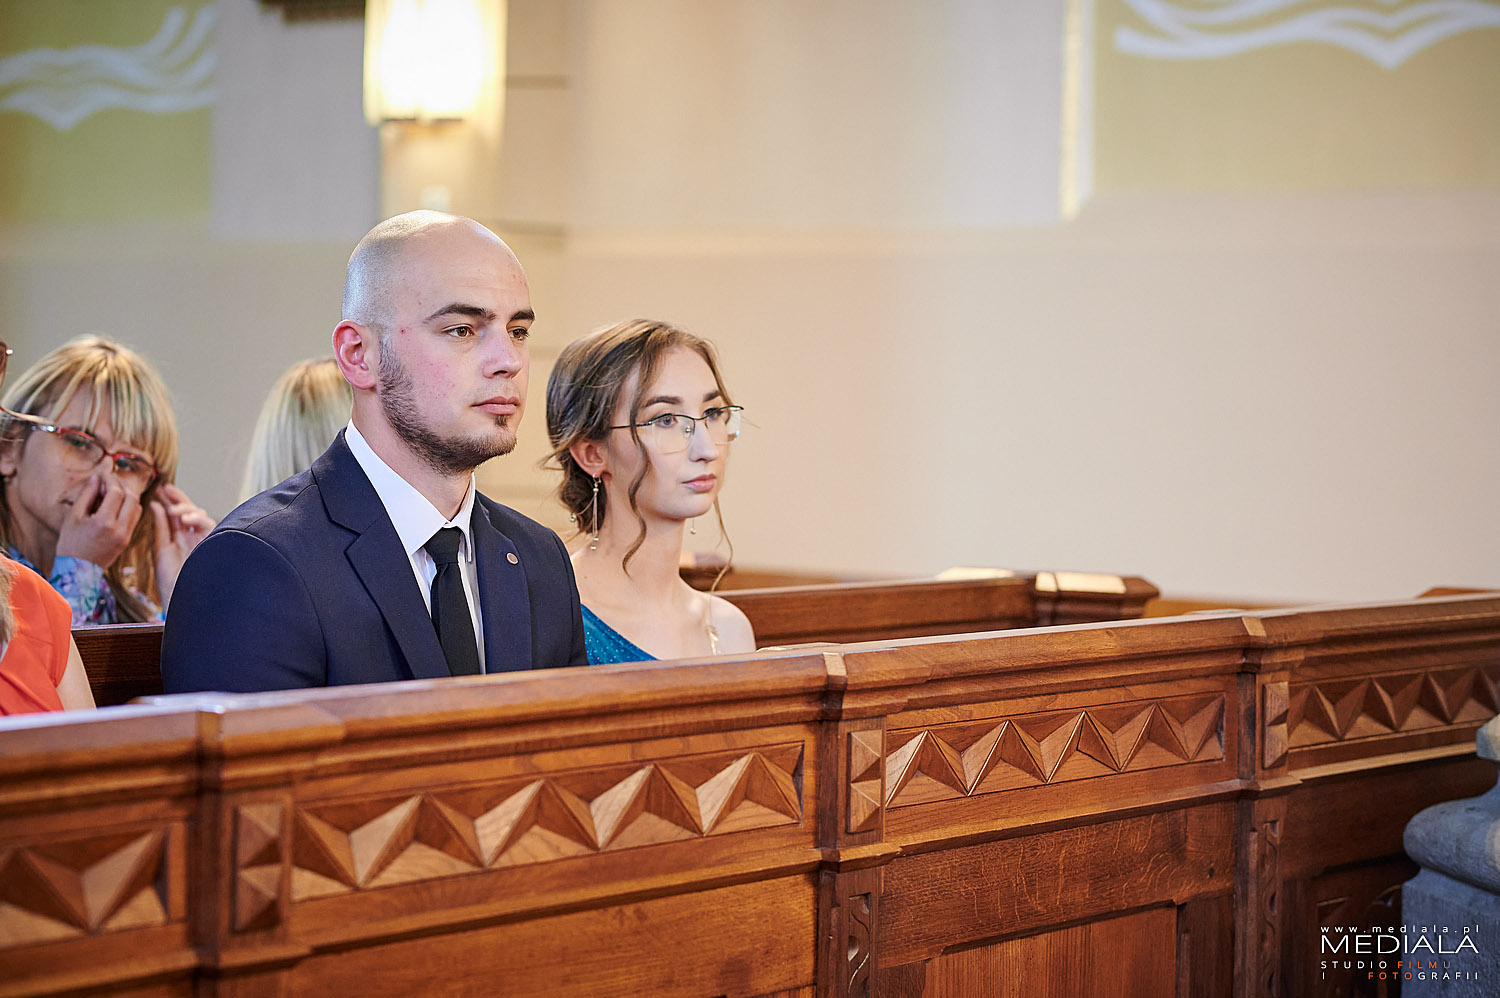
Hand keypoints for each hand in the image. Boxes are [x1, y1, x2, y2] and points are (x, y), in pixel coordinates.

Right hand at [54, 474, 141, 569]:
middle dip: (122, 486)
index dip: (111, 480)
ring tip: (113, 492)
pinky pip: (135, 518)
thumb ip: (87, 495)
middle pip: (132, 497)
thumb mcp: (74, 517)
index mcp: (104, 522)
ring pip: (137, 507)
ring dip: (129, 496)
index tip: (103, 475)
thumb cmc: (70, 543)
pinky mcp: (128, 540)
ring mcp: (126, 536)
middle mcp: (119, 529)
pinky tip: (118, 505)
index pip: (116, 492)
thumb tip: (97, 477)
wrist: (77, 571)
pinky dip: (130, 507)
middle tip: (109, 481)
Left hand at [152, 483, 215, 608]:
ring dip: (186, 508)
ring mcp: (202, 539)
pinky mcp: (211, 543)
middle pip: (189, 510)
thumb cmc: (171, 578)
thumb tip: (155, 505)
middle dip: (179, 498)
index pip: (177, 514)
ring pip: (199, 514)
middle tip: (167, 489)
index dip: (170, 500)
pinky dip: (198, 519)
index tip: (161, 490)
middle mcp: (192, 537)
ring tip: (173, 509)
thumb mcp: (160, 547)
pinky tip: (186, 519)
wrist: (182, 596)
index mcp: (180, 538)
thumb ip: (160, 526)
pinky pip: (209, 524)